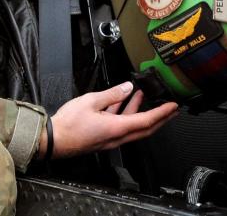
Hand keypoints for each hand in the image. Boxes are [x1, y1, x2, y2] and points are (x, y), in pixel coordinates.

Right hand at [41, 82, 177, 158]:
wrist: (53, 140)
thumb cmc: (69, 124)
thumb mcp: (91, 101)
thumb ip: (111, 94)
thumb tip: (126, 88)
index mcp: (117, 128)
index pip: (147, 121)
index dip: (162, 113)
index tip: (173, 107)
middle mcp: (117, 137)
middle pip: (145, 128)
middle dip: (160, 118)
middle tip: (171, 110)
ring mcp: (110, 139)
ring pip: (132, 126)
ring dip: (140, 111)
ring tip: (142, 96)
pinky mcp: (103, 137)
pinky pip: (120, 126)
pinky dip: (125, 114)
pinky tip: (121, 102)